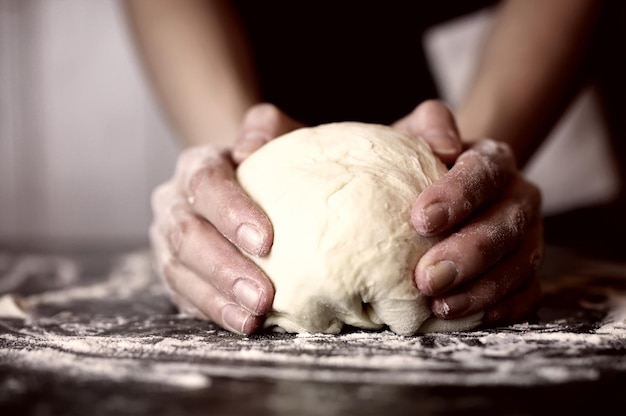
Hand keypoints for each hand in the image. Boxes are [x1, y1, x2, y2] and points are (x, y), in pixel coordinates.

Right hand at [150, 103, 302, 333]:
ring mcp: (168, 239)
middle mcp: (174, 201)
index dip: (231, 213)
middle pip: (187, 234)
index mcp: (197, 166)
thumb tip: (251, 147)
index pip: (205, 185)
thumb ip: (268, 127)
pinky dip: (212, 311)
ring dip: (217, 297)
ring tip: (253, 317)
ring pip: (179, 270)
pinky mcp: (175, 270)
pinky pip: (184, 295)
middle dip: (225, 267)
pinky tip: (241, 323)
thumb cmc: (271, 164)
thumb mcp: (278, 136)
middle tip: (263, 295)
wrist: (251, 185)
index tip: (266, 241)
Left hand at [395, 100, 542, 325]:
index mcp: (492, 160)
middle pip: (506, 224)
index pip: (483, 172)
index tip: (421, 220)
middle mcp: (518, 196)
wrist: (442, 189)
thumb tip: (444, 145)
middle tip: (427, 277)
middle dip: (468, 253)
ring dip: (482, 288)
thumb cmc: (420, 164)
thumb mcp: (414, 135)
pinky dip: (504, 307)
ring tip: (442, 306)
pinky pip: (528, 291)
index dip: (457, 196)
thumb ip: (429, 124)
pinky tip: (474, 316)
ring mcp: (528, 235)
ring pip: (520, 263)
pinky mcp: (527, 269)